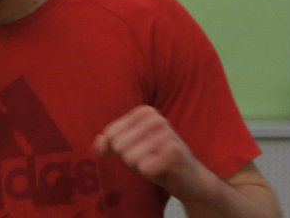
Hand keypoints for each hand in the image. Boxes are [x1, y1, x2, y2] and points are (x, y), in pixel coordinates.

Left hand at [93, 106, 210, 202]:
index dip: (116, 149)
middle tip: (149, 158)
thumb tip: (100, 141)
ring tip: (156, 163)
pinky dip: (150, 174)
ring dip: (141, 167)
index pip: (110, 134)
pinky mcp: (175, 151)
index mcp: (144, 111)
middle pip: (118, 146)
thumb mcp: (128, 148)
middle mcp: (156, 117)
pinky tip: (163, 170)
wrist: (189, 178)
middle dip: (130, 159)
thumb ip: (107, 143)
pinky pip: (144, 168)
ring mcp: (167, 133)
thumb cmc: (155, 159)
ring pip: (130, 157)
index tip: (135, 149)